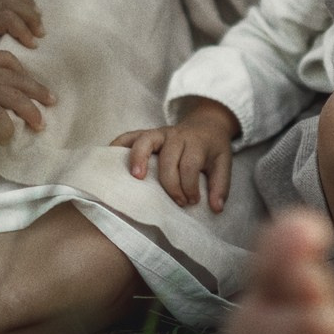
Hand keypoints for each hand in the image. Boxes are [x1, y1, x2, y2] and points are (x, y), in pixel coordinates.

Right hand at [0, 46, 55, 143]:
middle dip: (38, 90)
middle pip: (20, 80)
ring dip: (31, 112)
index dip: (20, 70)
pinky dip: (6, 129)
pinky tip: (8, 139)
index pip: (7, 60)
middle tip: (52, 100)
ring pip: (17, 99)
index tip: (26, 78)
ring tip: (41, 125)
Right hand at [112, 99, 237, 211]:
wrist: (206, 124)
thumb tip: (216, 209)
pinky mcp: (146, 133)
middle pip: (169, 158)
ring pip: (146, 141)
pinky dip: (118, 144)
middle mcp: (176, 135)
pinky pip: (129, 136)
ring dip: (139, 158)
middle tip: (177, 201)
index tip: (192, 201)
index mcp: (196, 143)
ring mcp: (159, 133)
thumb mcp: (224, 163)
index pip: (189, 165)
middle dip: (171, 184)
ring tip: (136, 177)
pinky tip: (110, 158)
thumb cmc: (211, 149)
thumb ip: (221, 186)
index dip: (189, 186)